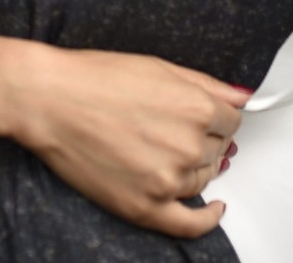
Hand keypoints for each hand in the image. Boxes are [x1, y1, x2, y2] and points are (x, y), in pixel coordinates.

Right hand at [0, 47, 248, 237]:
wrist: (49, 101)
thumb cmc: (96, 78)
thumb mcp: (161, 68)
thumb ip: (209, 85)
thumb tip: (244, 96)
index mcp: (197, 108)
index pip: (231, 122)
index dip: (215, 118)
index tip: (201, 117)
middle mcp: (188, 145)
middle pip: (218, 150)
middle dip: (203, 139)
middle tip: (171, 128)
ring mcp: (168, 180)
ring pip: (203, 179)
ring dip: (194, 167)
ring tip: (164, 150)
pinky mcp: (144, 207)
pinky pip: (190, 224)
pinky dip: (208, 220)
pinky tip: (215, 210)